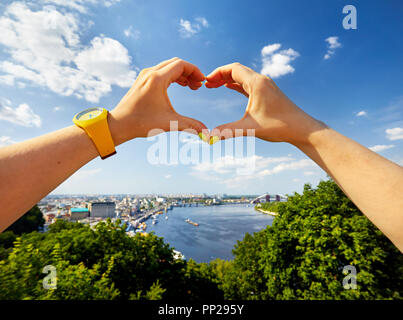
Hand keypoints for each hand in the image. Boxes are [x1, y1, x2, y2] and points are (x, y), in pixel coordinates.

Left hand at [109, 57, 208, 144]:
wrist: (119, 124)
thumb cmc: (141, 123)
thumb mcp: (169, 123)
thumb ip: (190, 125)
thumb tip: (206, 133)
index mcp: (157, 79)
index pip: (181, 65)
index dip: (195, 71)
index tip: (202, 83)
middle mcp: (151, 73)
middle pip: (176, 63)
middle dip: (190, 72)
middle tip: (198, 86)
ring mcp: (145, 75)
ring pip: (169, 66)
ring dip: (182, 74)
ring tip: (191, 87)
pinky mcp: (143, 80)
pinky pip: (162, 71)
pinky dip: (173, 76)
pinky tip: (180, 86)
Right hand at [205, 63, 325, 145]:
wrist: (302, 128)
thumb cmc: (279, 126)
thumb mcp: (250, 128)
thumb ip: (228, 131)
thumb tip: (208, 137)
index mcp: (257, 84)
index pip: (233, 69)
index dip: (217, 73)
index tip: (206, 82)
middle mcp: (262, 81)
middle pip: (237, 70)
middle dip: (220, 75)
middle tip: (207, 85)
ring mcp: (266, 86)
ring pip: (243, 76)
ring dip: (228, 79)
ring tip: (214, 86)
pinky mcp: (268, 93)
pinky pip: (248, 83)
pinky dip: (237, 84)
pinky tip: (229, 88)